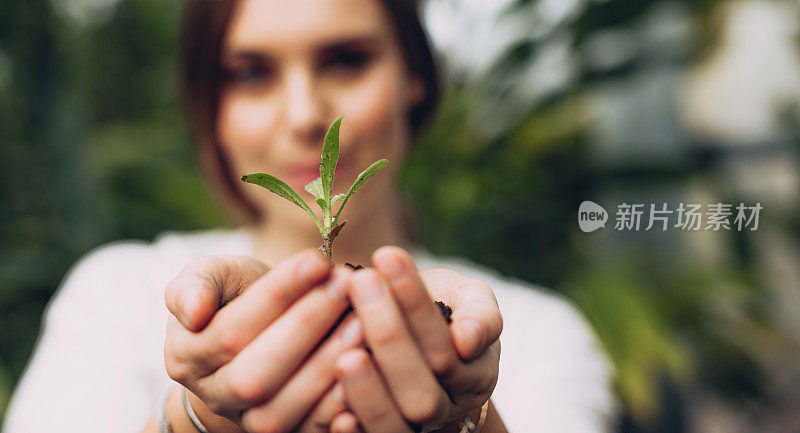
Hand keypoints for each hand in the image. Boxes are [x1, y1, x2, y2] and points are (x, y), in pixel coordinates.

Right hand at [163, 250, 364, 432]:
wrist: (264, 337)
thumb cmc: (241, 297)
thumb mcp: (216, 277)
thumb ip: (197, 283)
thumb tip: (194, 310)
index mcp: (186, 356)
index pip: (231, 329)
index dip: (277, 294)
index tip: (318, 260)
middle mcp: (215, 397)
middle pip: (255, 374)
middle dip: (305, 326)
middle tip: (346, 286)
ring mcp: (249, 423)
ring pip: (282, 409)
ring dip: (326, 365)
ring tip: (362, 320)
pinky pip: (311, 431)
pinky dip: (340, 405)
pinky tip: (368, 366)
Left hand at [330, 246, 502, 431]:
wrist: (414, 339)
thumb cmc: (440, 308)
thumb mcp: (467, 299)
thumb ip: (479, 312)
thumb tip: (467, 338)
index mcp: (474, 373)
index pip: (445, 343)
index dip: (415, 302)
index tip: (387, 255)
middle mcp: (446, 407)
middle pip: (422, 390)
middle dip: (389, 335)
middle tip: (360, 283)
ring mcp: (414, 429)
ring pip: (396, 424)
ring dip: (369, 390)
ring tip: (344, 353)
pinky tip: (336, 414)